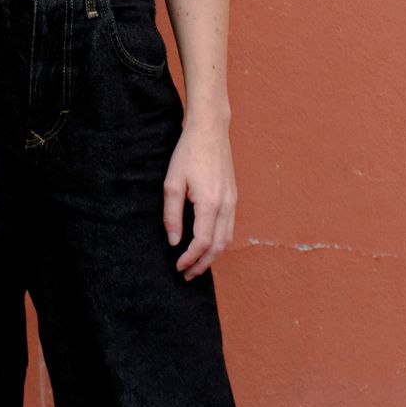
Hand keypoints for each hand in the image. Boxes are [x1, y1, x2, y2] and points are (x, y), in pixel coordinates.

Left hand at [163, 117, 236, 278]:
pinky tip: (206, 245)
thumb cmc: (188, 153)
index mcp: (210, 202)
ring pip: (227, 239)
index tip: (178, 267)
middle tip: (187, 275)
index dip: (190, 258)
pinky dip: (219, 242)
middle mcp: (226, 205)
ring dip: (213, 256)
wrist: (210, 131)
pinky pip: (229, 227)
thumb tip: (174, 241)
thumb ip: (172, 215)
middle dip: (203, 264)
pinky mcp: (233, 197)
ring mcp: (232, 201)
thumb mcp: (172, 183)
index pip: (203, 242)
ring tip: (196, 265)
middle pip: (219, 246)